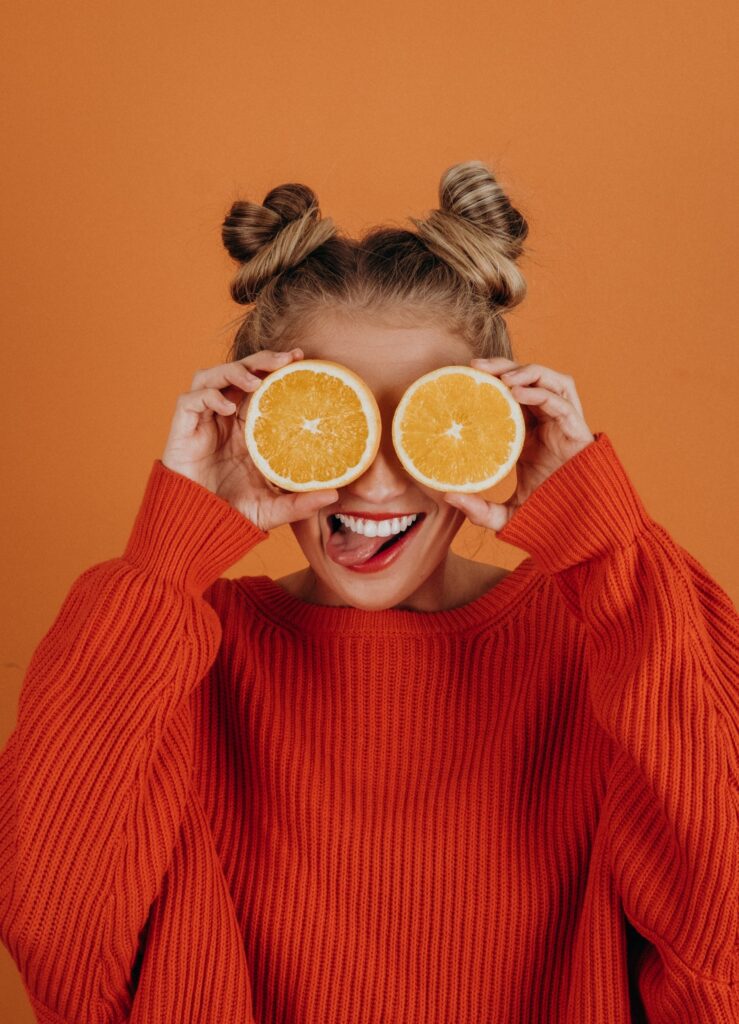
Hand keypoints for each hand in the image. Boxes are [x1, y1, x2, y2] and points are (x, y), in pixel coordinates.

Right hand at [161, 348, 338, 531]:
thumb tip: (335, 494)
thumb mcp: (274, 508)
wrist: (198, 528)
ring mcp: (204, 421)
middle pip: (240, 372)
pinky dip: (209, 396)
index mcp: (248, 428)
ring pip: (213, 376)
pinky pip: (191, 400)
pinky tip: (228, 408)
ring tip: (256, 382)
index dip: (277, 368)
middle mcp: (226, 418)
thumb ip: (301, 502)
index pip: (262, 385)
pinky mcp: (183, 429)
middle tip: (287, 359)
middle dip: (261, 359)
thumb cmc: (233, 514)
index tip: (301, 359)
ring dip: (234, 372)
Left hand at [443, 357, 595, 532]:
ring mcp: (564, 425)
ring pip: (550, 380)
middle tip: (475, 366)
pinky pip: (561, 402)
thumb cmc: (547, 516)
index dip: (491, 381)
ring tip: (501, 377)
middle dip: (503, 366)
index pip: (511, 394)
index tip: (464, 376)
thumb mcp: (505, 514)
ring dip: (526, 371)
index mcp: (529, 433)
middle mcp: (547, 423)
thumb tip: (448, 497)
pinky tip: (517, 393)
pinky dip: (540, 392)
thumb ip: (479, 509)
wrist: (579, 528)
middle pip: (528, 379)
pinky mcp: (578, 431)